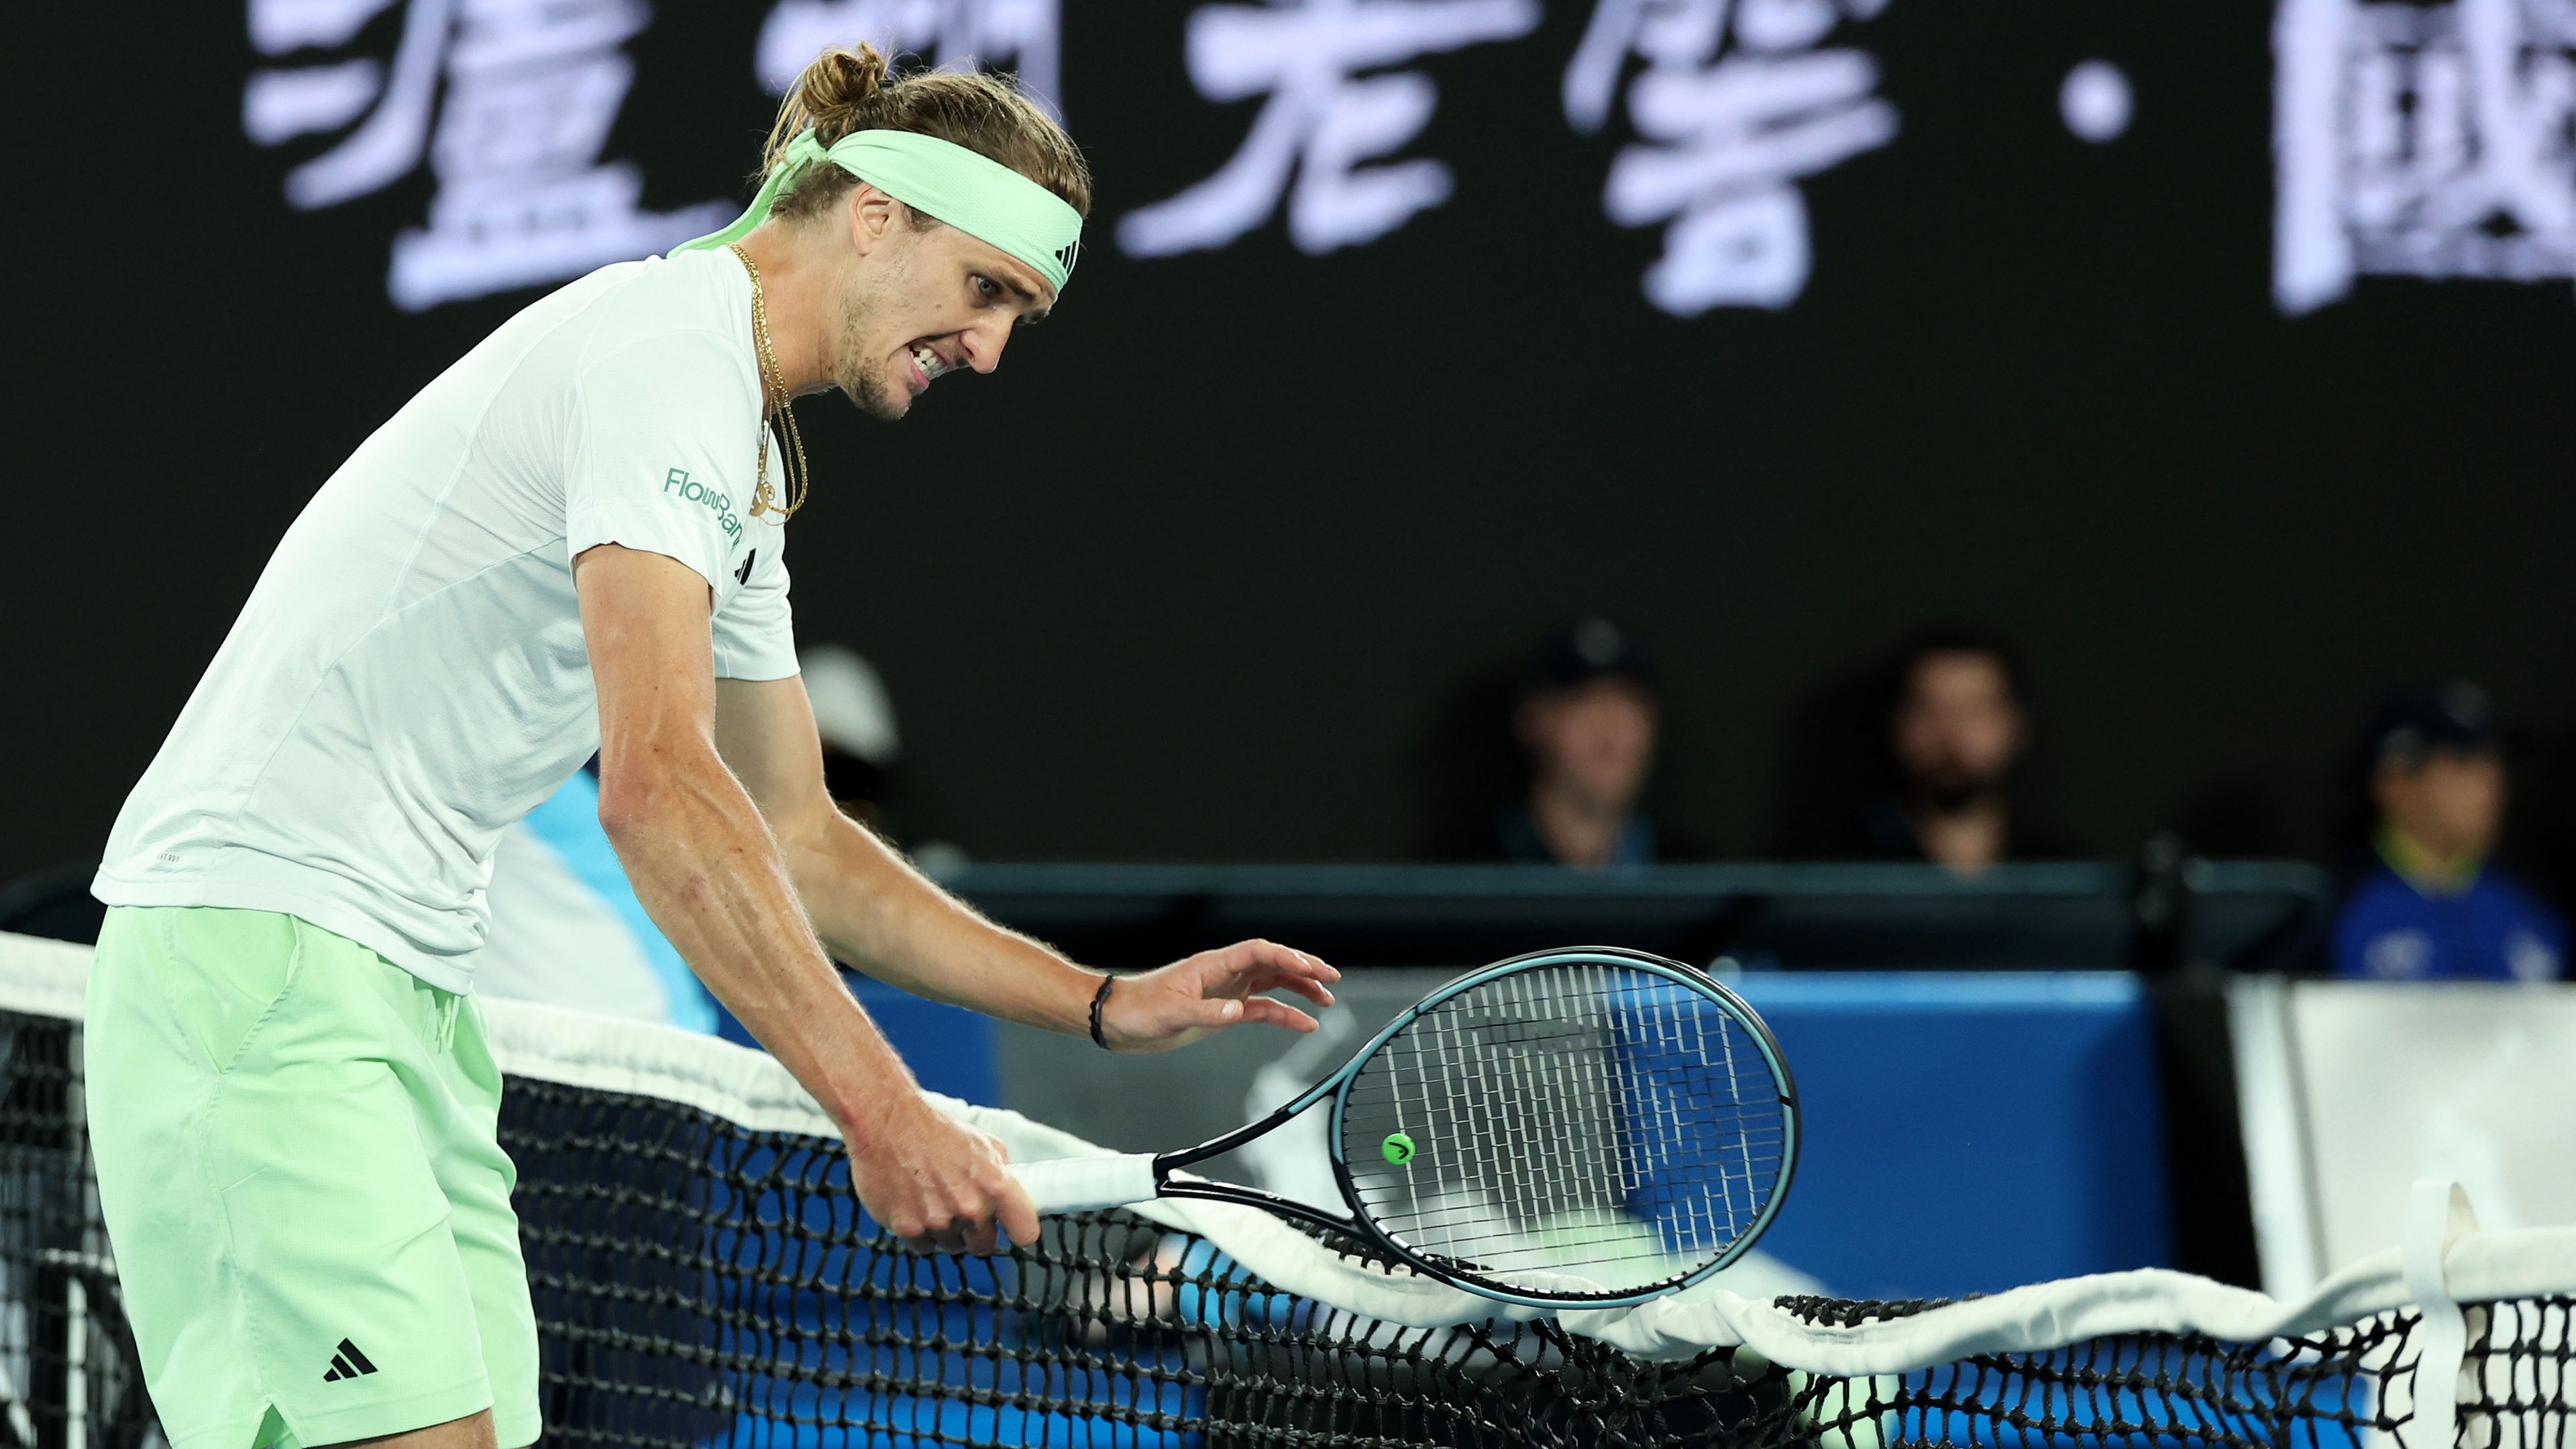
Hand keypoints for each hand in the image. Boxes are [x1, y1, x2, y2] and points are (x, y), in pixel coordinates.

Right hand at [844, 1090, 1038, 1255]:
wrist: (887, 1124)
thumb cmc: (934, 1130)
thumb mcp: (982, 1143)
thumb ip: (1000, 1174)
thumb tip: (1008, 1196)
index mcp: (995, 1185)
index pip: (1025, 1231)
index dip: (1018, 1232)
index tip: (1012, 1231)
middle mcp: (970, 1208)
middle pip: (983, 1246)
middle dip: (974, 1232)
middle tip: (959, 1210)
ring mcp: (939, 1222)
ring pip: (951, 1246)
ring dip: (944, 1231)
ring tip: (931, 1199)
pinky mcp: (909, 1230)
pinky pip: (923, 1246)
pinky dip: (919, 1231)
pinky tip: (913, 1204)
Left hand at [1100, 939, 1339, 1052]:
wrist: (1117, 1021)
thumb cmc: (1138, 1009)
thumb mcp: (1171, 1014)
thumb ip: (1207, 1012)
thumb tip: (1238, 1012)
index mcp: (1213, 965)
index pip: (1258, 952)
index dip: (1286, 956)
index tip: (1310, 968)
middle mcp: (1224, 974)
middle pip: (1273, 963)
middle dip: (1304, 968)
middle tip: (1332, 978)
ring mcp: (1226, 991)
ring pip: (1272, 984)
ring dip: (1300, 989)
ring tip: (1327, 1000)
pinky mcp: (1223, 1010)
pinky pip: (1262, 1008)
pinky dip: (1285, 1015)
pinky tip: (1304, 1023)